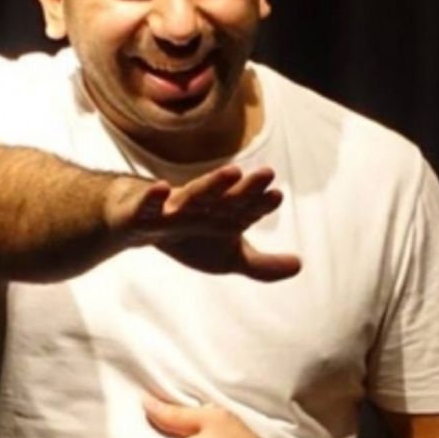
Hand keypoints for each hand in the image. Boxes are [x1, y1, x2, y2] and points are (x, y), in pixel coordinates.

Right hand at [106, 165, 300, 280]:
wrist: (138, 226)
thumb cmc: (190, 237)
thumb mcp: (228, 257)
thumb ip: (262, 266)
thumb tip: (300, 266)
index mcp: (223, 215)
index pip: (246, 209)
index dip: (261, 204)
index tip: (276, 196)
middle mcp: (202, 206)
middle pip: (227, 197)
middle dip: (246, 187)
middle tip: (268, 173)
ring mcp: (172, 209)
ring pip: (194, 194)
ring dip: (212, 183)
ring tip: (233, 171)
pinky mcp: (143, 213)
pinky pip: (147, 205)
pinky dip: (153, 197)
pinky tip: (161, 188)